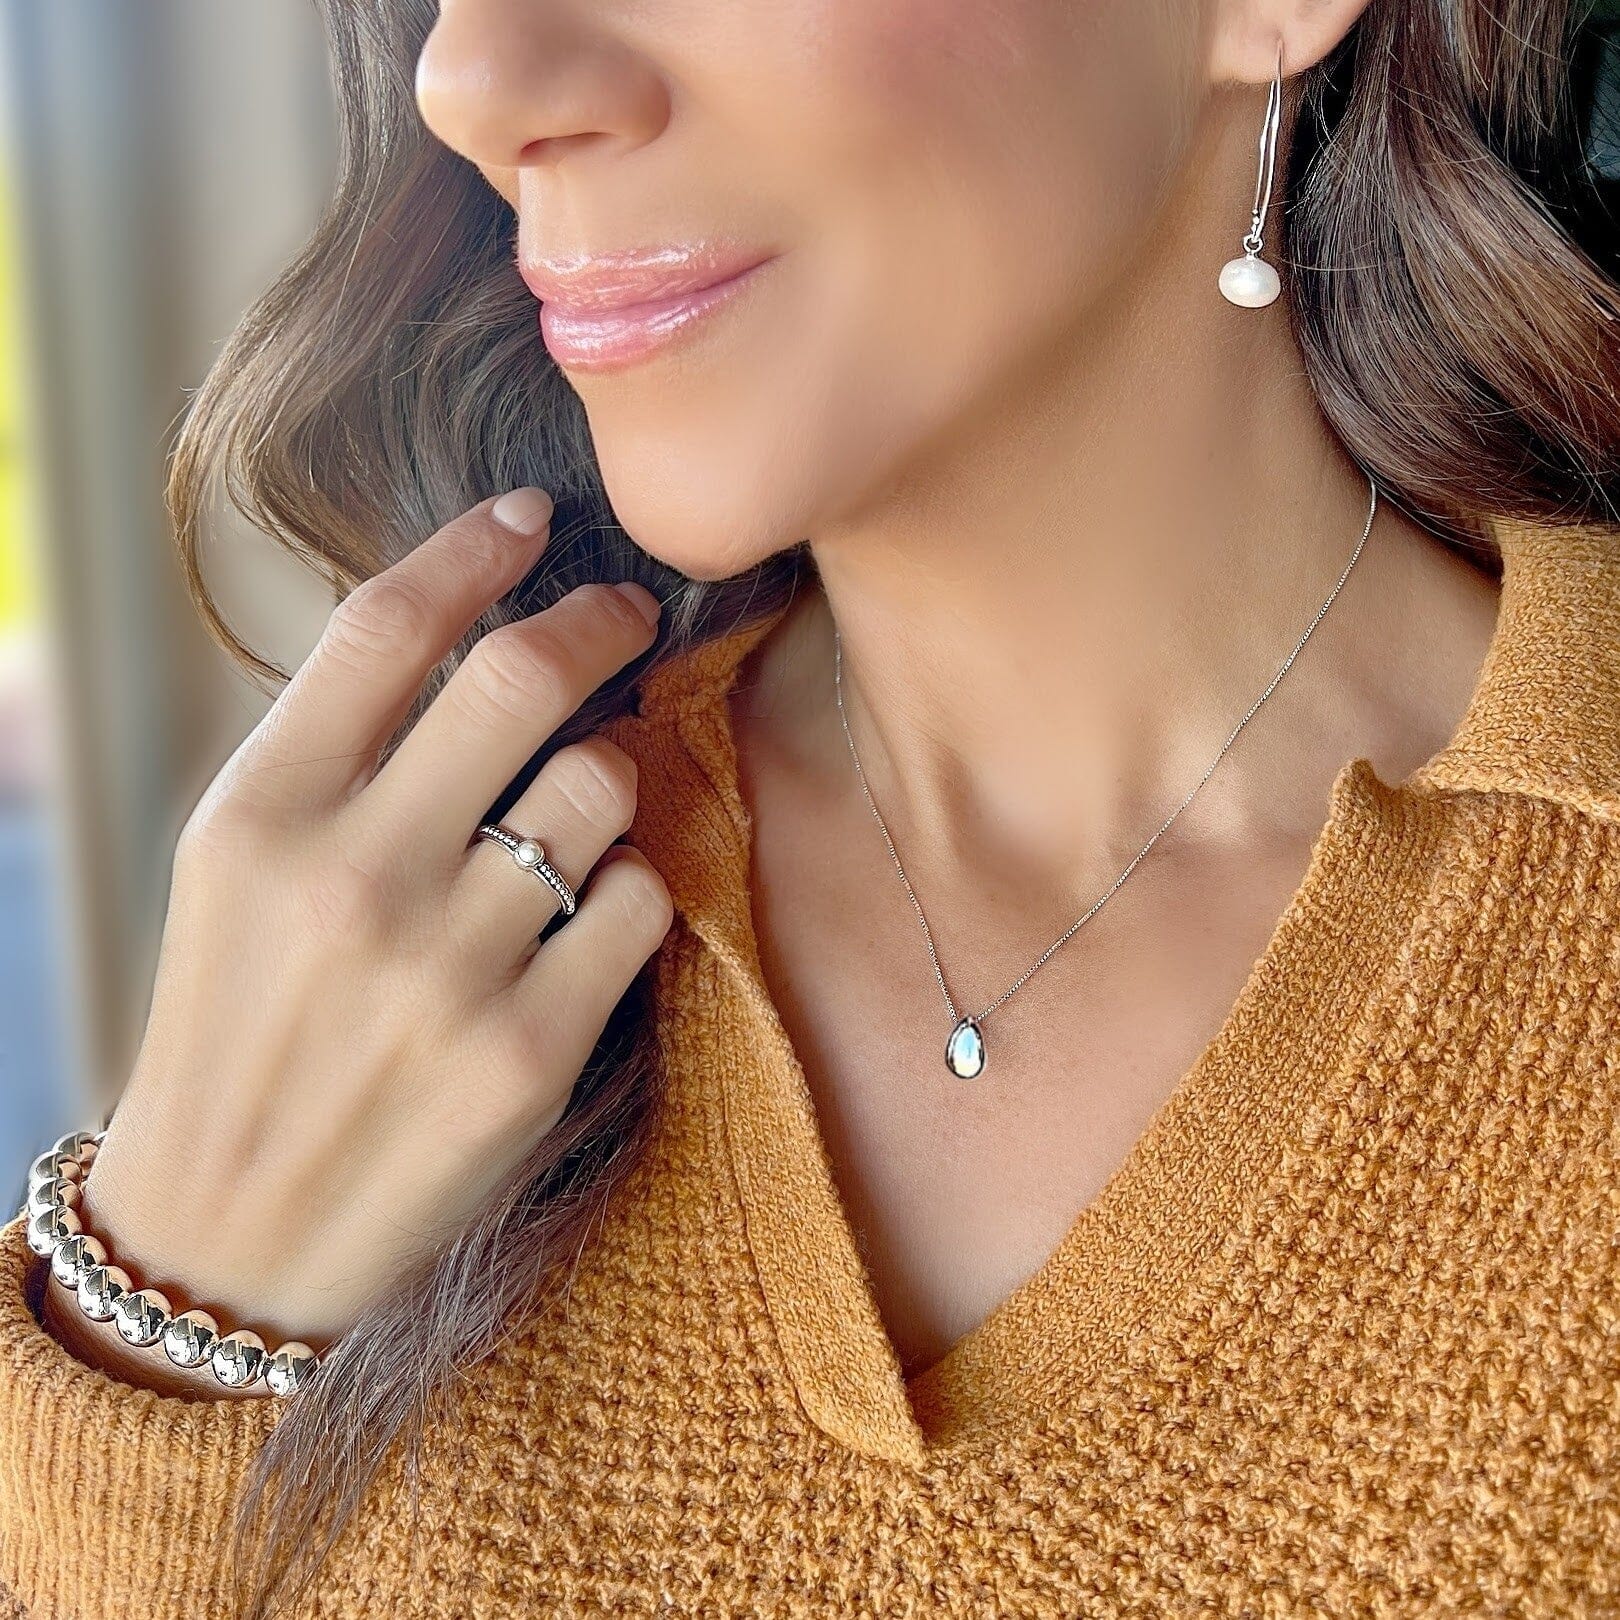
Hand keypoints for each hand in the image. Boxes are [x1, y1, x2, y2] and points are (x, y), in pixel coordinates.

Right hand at [44, 488, 672, 1393]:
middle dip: (595, 618)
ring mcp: (447, 969)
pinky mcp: (529, 1052)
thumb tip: (472, 628)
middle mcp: (352, 878)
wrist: (229, 1229)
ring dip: (611, 771)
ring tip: (576, 804)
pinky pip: (639, 901)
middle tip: (622, 611)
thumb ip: (337, 748)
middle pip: (518, 677)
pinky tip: (583, 914)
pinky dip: (629, 886)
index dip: (475, 547)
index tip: (530, 518)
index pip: (386, 626)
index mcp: (260, 813)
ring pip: (602, 785)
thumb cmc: (241, 1017)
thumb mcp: (235, 863)